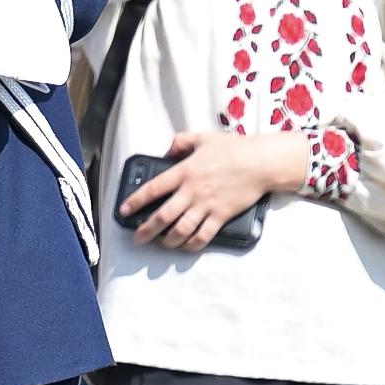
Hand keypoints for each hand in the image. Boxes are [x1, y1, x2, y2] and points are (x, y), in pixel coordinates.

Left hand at [117, 128, 309, 249]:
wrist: (260, 163)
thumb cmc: (233, 149)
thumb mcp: (203, 137)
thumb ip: (181, 141)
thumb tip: (168, 149)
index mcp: (184, 171)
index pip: (153, 189)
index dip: (135, 202)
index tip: (124, 211)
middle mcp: (192, 191)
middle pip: (162, 216)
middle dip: (146, 230)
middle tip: (136, 238)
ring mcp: (206, 206)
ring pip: (180, 230)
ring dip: (167, 241)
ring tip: (159, 244)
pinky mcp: (220, 216)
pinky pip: (203, 236)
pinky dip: (191, 245)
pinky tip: (185, 246)